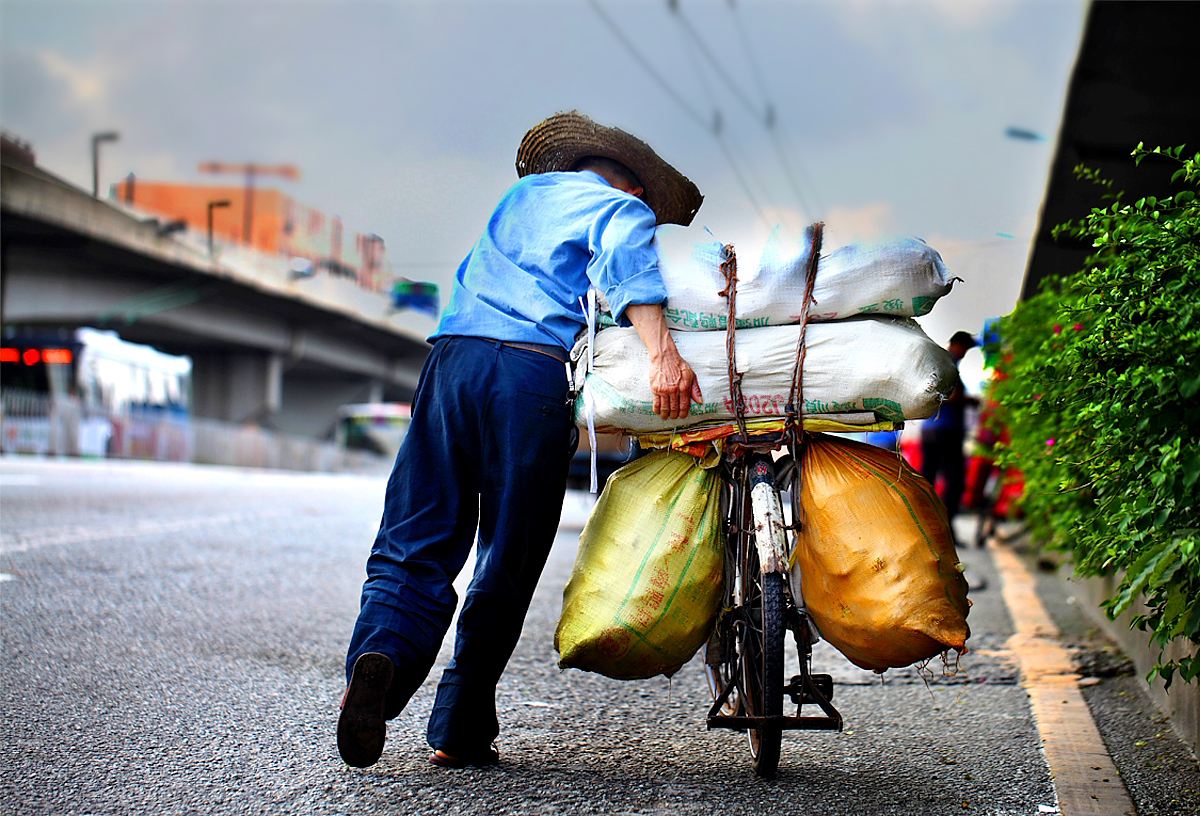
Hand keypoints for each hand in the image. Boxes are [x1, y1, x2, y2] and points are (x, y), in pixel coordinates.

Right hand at [625, 303, 704, 419]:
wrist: (664, 357)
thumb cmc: (678, 365)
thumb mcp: (691, 375)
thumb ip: (695, 389)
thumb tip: (700, 401)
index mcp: (684, 387)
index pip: (684, 405)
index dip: (683, 413)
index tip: (682, 416)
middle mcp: (674, 390)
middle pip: (674, 408)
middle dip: (674, 415)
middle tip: (674, 417)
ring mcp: (664, 390)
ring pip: (665, 408)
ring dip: (665, 415)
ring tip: (665, 417)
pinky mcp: (655, 389)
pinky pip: (656, 403)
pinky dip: (657, 410)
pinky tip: (658, 412)